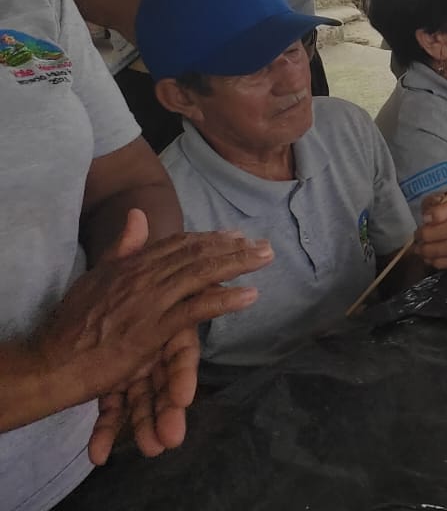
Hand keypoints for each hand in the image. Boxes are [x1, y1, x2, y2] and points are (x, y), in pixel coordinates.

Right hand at [39, 211, 271, 450]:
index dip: (210, 239)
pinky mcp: (152, 329)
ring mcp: (149, 302)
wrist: (50, 362)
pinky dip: (226, 300)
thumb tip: (138, 215)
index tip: (235, 235)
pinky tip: (249, 296)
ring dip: (238, 264)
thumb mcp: (95, 277)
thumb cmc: (71, 326)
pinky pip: (196, 309)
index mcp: (130, 264)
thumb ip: (122, 249)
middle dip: (234, 248)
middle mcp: (142, 276)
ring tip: (265, 259)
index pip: (178, 244)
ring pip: (202, 274)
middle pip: (197, 254)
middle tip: (263, 245)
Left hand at [414, 189, 446, 270]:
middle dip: (431, 234)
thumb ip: (432, 203)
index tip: (424, 218)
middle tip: (417, 236)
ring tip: (419, 249)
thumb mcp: (438, 198)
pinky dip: (440, 262)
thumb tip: (428, 216)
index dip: (439, 213)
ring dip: (432, 250)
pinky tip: (429, 258)